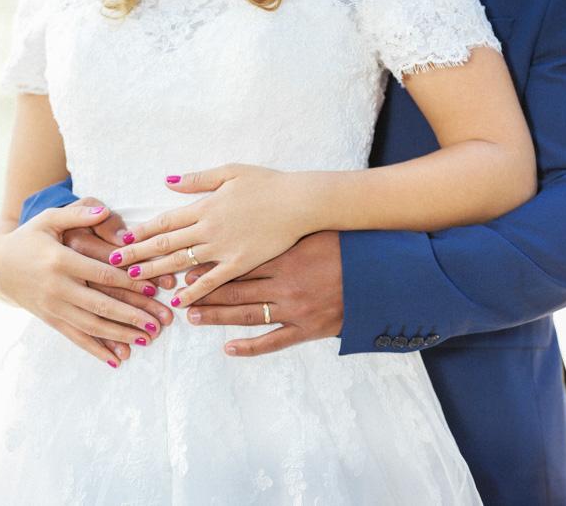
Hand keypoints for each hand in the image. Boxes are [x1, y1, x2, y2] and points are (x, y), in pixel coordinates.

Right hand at [65, 198, 175, 360]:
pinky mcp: (49, 319)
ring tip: (146, 340)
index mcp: (61, 261)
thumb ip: (77, 214)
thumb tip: (104, 209)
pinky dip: (96, 349)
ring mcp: (52, 306)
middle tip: (159, 324)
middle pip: (101, 304)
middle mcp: (57, 287)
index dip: (130, 282)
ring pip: (91, 325)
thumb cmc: (31, 237)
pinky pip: (75, 337)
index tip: (156, 289)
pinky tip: (117, 359)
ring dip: (120, 335)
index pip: (102, 274)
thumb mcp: (49, 219)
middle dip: (132, 316)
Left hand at [108, 164, 314, 308]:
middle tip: (113, 265)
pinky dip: (194, 290)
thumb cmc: (268, 183)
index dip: (140, 232)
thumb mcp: (231, 172)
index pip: (164, 221)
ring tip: (135, 280)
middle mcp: (209, 227)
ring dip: (157, 271)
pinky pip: (213, 280)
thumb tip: (168, 181)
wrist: (299, 201)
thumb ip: (198, 179)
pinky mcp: (241, 262)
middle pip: (165, 243)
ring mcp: (224, 247)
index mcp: (205, 205)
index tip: (120, 240)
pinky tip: (179, 298)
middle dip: (137, 254)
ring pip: (183, 262)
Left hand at [184, 231, 342, 356]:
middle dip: (205, 293)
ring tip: (193, 316)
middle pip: (236, 290)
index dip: (212, 268)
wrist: (384, 279)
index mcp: (286, 258)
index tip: (190, 269)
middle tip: (180, 294)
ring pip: (247, 315)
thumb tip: (260, 218)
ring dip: (217, 317)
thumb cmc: (352, 248)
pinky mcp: (308, 331)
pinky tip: (229, 348)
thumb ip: (289, 229)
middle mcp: (286, 285)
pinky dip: (249, 347)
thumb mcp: (320, 231)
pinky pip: (273, 342)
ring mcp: (295, 310)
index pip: (239, 264)